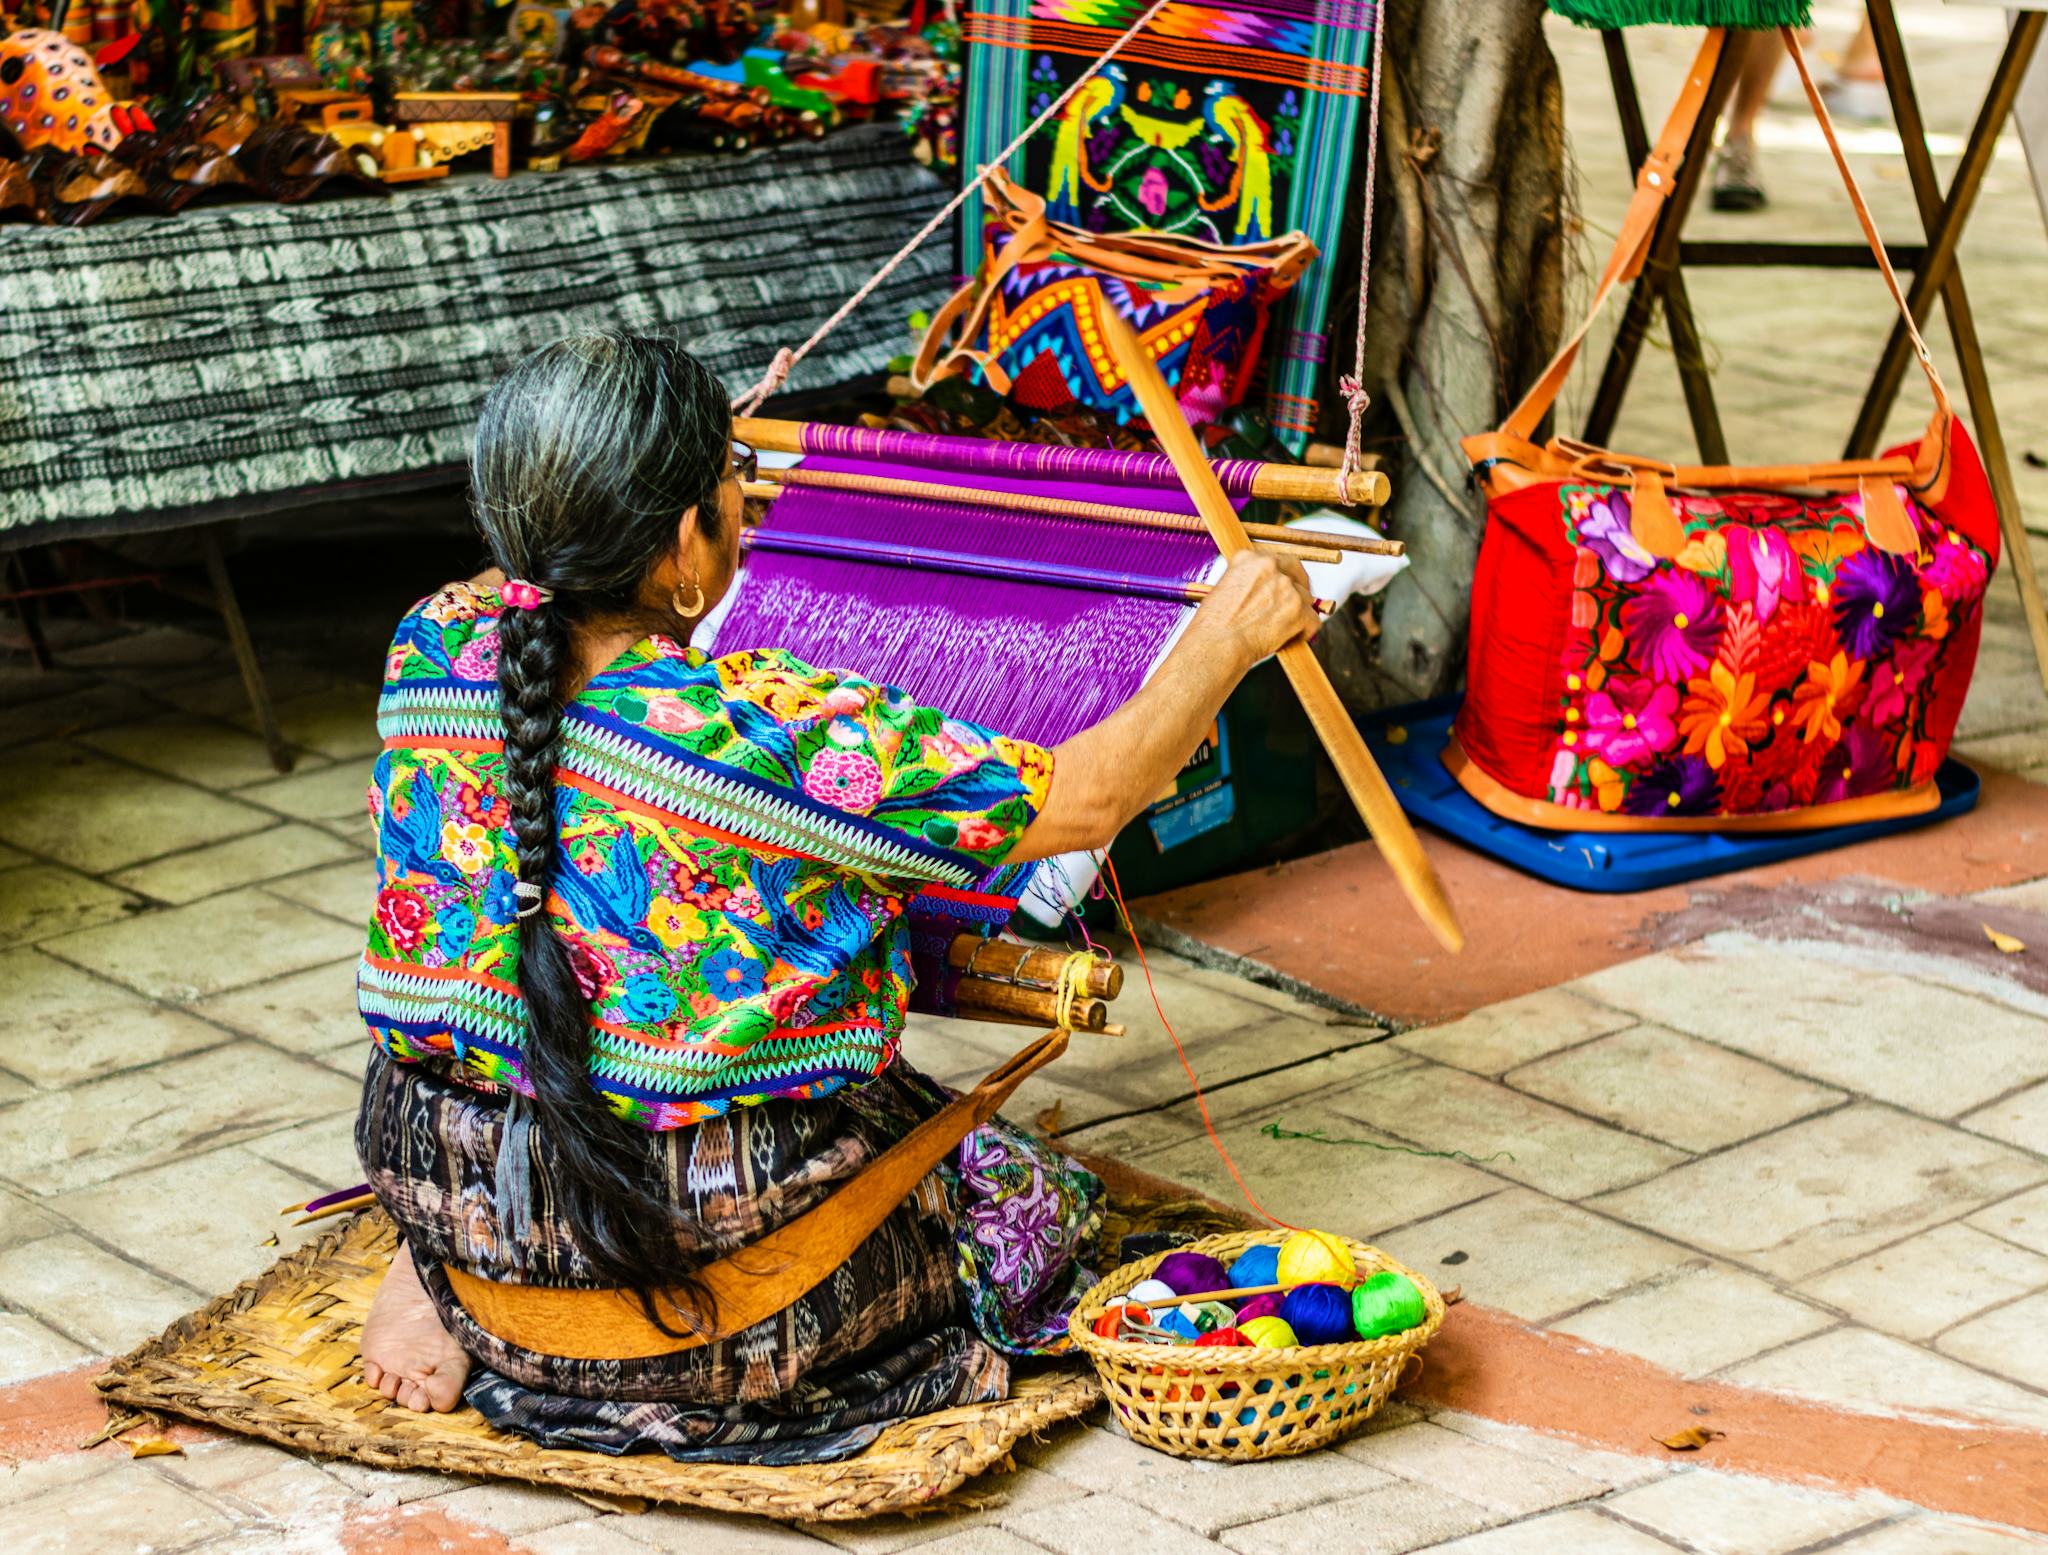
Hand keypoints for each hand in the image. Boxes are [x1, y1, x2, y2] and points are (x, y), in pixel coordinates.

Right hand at [1191, 550, 1318, 668]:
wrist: (1217, 645)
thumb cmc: (1214, 625)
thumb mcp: (1224, 589)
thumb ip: (1248, 582)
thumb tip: (1262, 591)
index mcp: (1248, 559)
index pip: (1274, 560)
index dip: (1279, 575)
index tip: (1279, 585)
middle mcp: (1270, 567)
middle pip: (1295, 570)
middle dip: (1298, 584)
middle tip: (1295, 601)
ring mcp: (1287, 588)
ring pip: (1305, 597)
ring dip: (1298, 611)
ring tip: (1285, 626)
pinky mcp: (1299, 610)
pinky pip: (1313, 619)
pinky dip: (1305, 631)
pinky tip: (1293, 637)